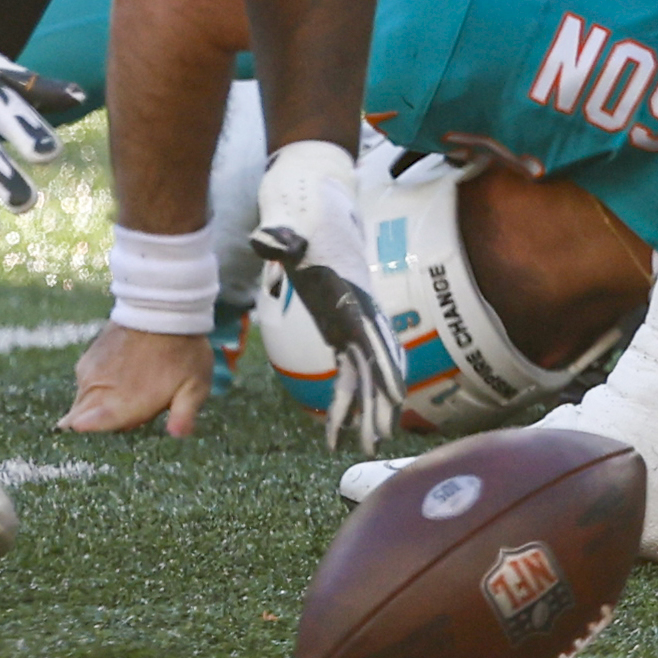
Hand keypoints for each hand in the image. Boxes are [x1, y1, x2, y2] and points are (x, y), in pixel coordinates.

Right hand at [56, 319, 216, 437]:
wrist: (161, 304)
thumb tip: (177, 435)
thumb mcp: (195, 385)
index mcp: (121, 402)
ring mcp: (89, 372)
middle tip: (124, 418)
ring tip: (127, 398)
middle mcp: (98, 389)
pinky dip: (96, 391)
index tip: (90, 439)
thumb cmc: (183, 350)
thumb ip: (184, 413)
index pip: (86, 426)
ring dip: (96, 408)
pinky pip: (84, 385)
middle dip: (95, 427)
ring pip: (81, 404)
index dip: (87, 433)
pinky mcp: (88, 358)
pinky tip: (120, 384)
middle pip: (81, 422)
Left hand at [252, 135, 406, 455]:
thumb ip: (279, 239)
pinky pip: (356, 367)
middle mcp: (360, 313)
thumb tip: (264, 239)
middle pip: (376, 365)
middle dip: (380, 406)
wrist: (320, 211)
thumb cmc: (303, 226)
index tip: (393, 402)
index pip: (372, 339)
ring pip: (369, 373)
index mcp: (350, 297)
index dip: (383, 372)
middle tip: (375, 445)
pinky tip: (358, 420)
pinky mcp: (344, 328)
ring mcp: (356, 323)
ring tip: (369, 445)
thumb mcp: (289, 232)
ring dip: (372, 408)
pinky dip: (359, 393)